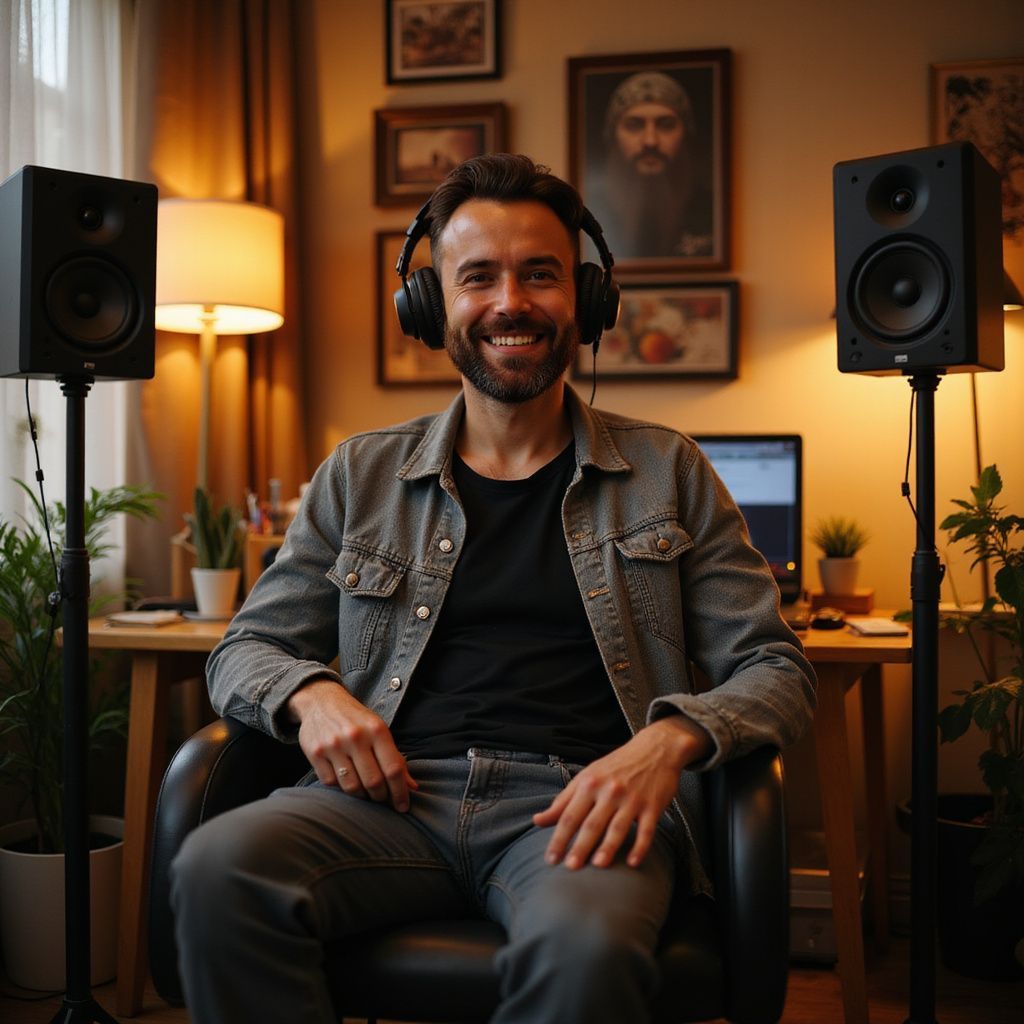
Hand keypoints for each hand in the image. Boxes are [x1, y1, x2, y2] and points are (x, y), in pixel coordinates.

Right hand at [287, 679, 417, 810]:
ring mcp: (334, 745)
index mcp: (377, 730)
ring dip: (362, 796)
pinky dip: (341, 788)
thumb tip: (412, 787)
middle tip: (382, 798)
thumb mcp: (379, 730)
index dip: (400, 792)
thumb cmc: (357, 719)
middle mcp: (356, 737)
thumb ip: (395, 757)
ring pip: (352, 787)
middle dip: (381, 797)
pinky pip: (331, 783)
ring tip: (365, 793)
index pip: (393, 769)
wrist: (322, 701)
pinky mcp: (315, 753)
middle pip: (373, 782)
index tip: (403, 807)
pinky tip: (346, 781)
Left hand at [532, 715, 710, 869]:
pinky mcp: (652, 806)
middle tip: (570, 867)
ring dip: (608, 847)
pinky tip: (633, 863)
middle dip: (580, 846)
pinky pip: (646, 830)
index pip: (569, 815)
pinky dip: (640, 847)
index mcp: (590, 784)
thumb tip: (538, 820)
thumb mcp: (587, 777)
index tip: (550, 859)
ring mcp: (632, 799)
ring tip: (597, 866)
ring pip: (617, 827)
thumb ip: (563, 801)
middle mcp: (609, 791)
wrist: (654, 750)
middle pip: (592, 823)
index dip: (559, 838)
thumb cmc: (616, 766)